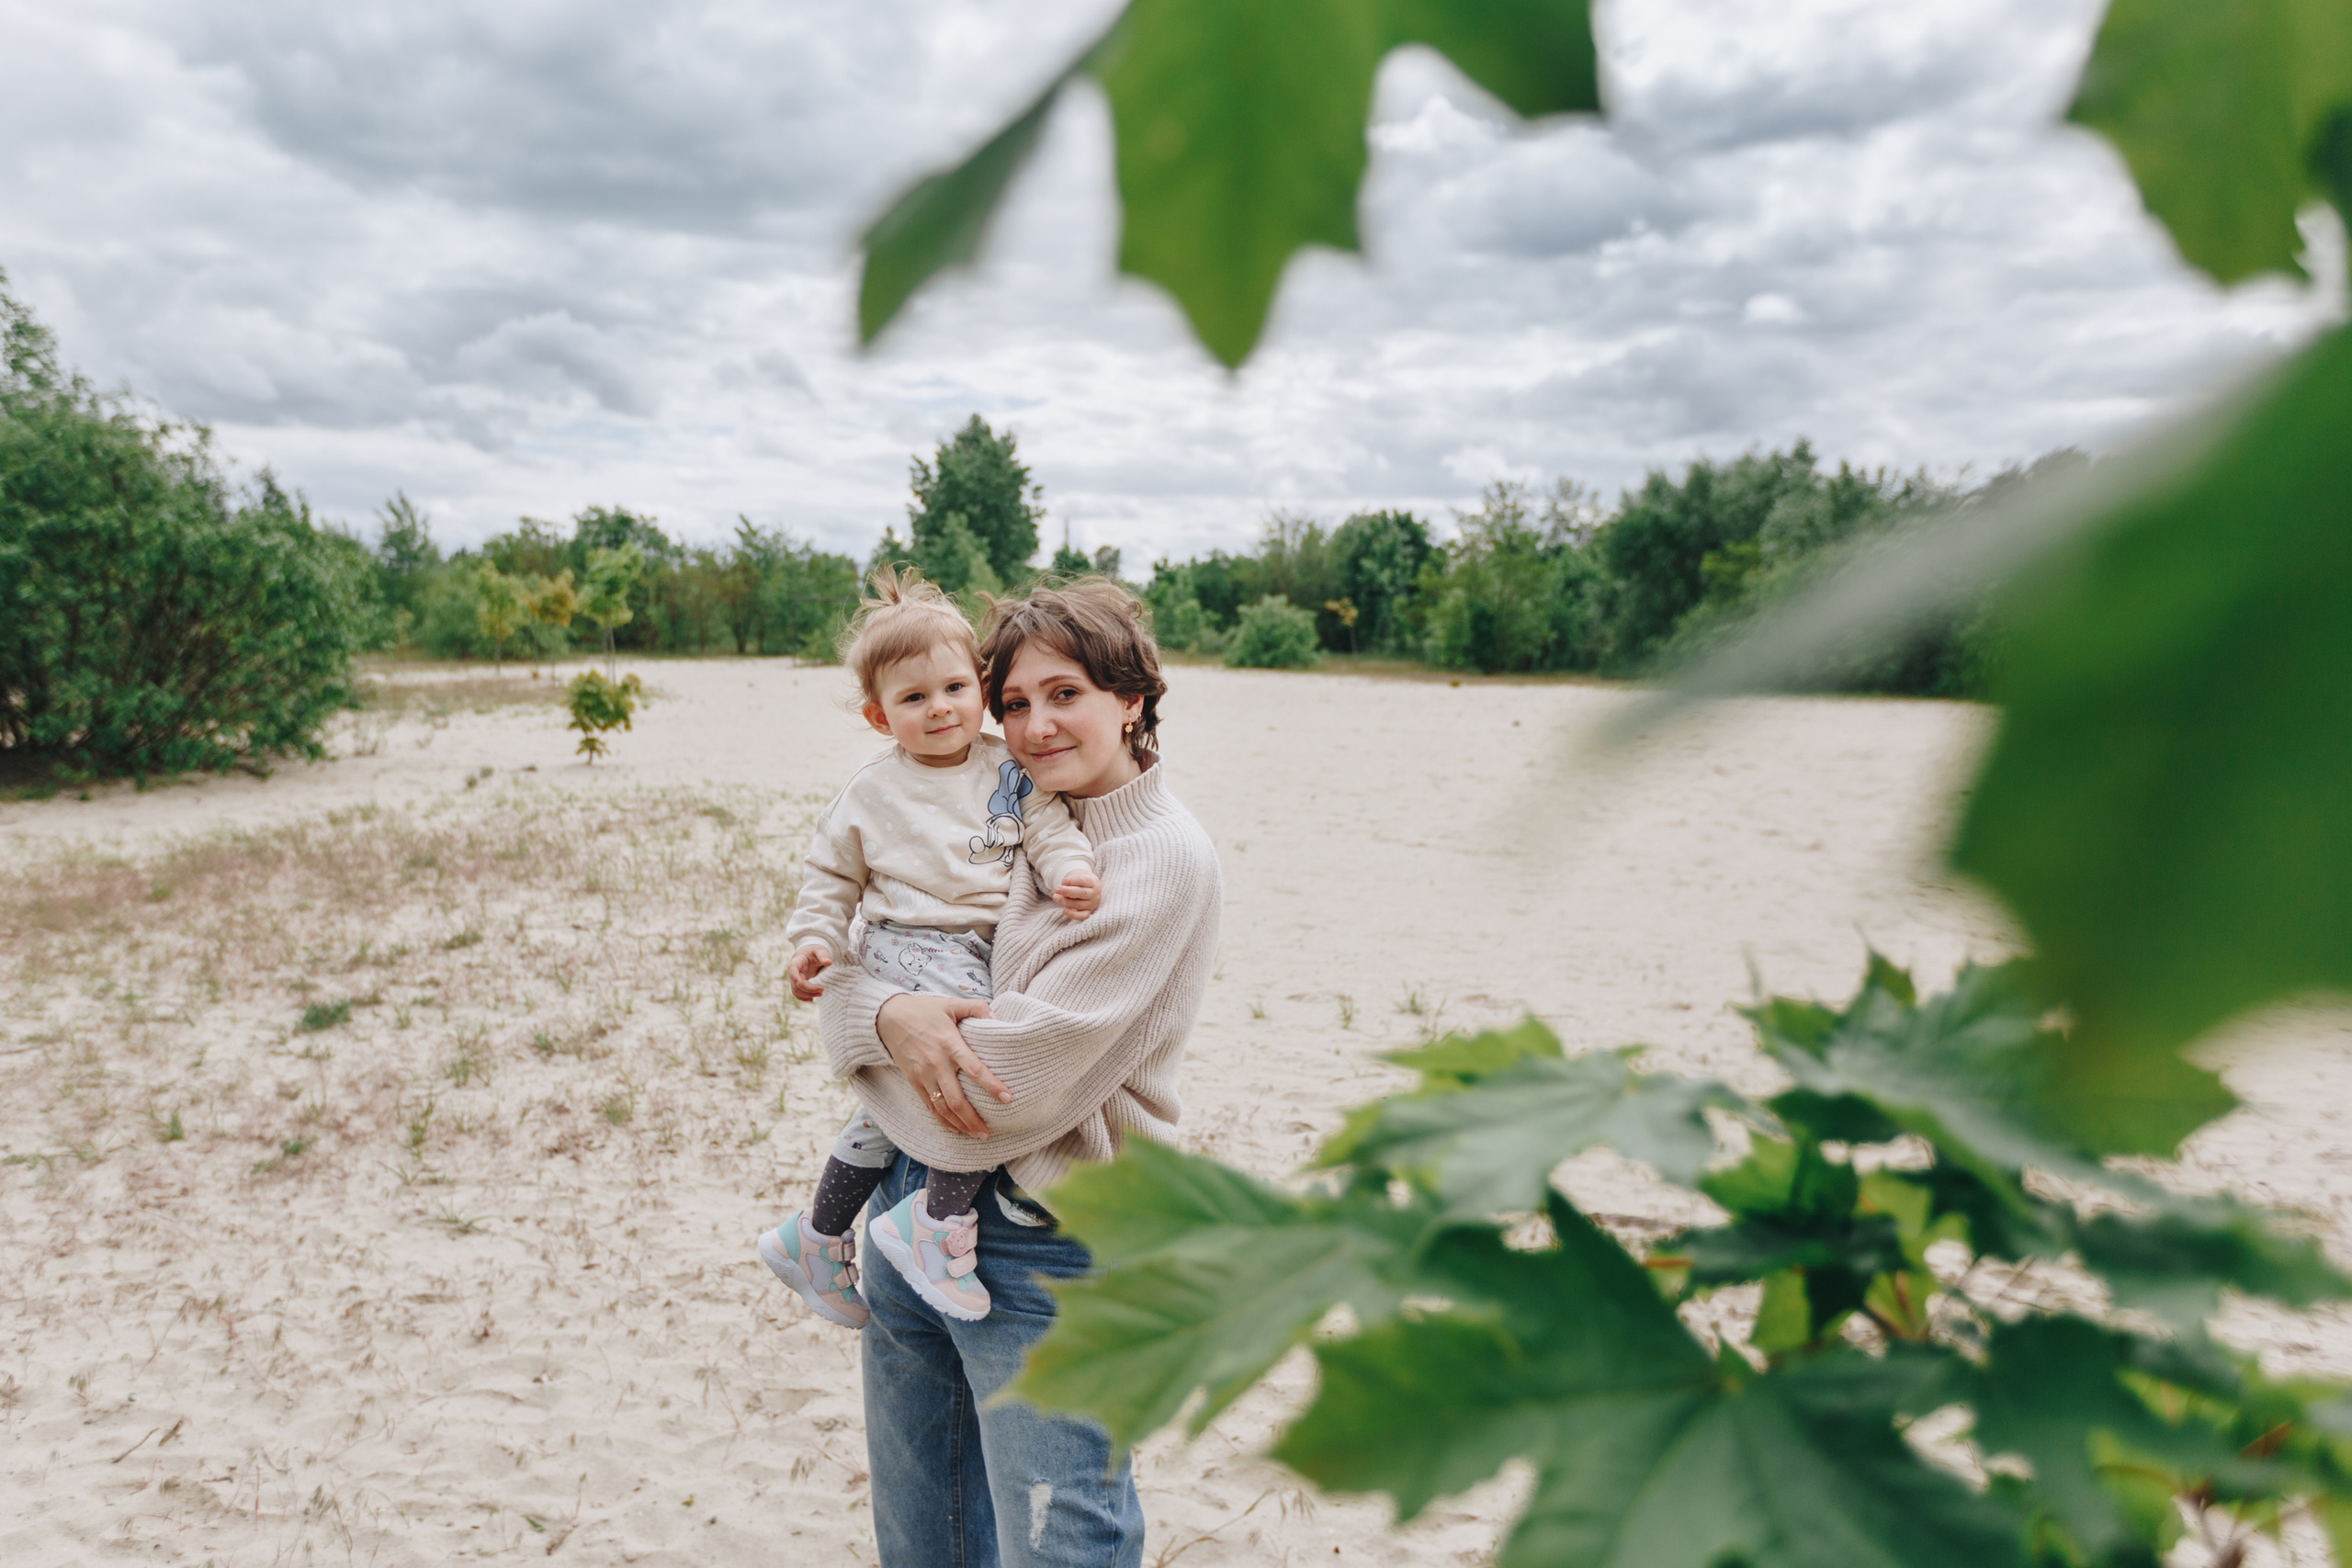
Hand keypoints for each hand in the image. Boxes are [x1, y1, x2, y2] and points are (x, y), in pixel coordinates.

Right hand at [788, 943, 832, 1002]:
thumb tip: (829, 962)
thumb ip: (824, 955)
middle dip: (808, 989)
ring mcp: (794, 978)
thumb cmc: (815, 951)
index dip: (794, 977)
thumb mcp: (820, 950)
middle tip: (822, 989)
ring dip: (807, 995)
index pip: (792, 969)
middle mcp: (793, 971)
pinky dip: (803, 997)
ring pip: (796, 990)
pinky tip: (812, 999)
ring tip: (821, 993)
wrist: (810, 954)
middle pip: (796, 983)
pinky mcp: (798, 983)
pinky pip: (797, 992)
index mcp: (797, 961)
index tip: (800, 984)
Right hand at [877, 992, 1008, 1137]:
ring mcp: (923, 1075)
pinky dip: (942, 1121)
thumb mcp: (951, 1003)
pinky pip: (929, 1106)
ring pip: (943, 1108)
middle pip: (957, 1099)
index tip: (1007, 1098)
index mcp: (949, 1043)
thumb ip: (977, 1008)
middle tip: (988, 1132)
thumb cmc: (924, 1009)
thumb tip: (999, 1019)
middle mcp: (936, 1063)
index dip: (991, 1085)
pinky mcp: (913, 1081)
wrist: (888, 1017)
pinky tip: (955, 1129)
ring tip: (976, 1135)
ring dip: (960, 1124)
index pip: (974, 1069)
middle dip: (973, 1119)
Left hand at [1052, 868, 1100, 920]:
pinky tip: (1064, 910)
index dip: (1072, 881)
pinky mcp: (1089, 912)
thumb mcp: (1077, 877)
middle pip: (1081, 893)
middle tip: (1056, 889)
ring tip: (1055, 897)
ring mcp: (1092, 904)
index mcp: (1093, 882)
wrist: (1090, 888)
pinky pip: (1082, 916)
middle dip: (1067, 891)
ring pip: (1079, 904)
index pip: (1083, 881)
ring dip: (1065, 901)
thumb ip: (1071, 882)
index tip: (1063, 881)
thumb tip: (1063, 889)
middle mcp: (1095, 893)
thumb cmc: (1080, 882)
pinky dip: (1072, 915)